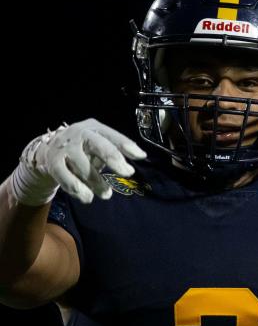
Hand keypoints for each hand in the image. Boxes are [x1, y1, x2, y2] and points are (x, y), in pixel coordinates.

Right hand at [14, 119, 146, 204]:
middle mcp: (78, 134)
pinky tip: (87, 197)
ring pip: (82, 165)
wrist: (47, 149)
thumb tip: (141, 155)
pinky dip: (77, 188)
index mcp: (94, 128)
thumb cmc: (83, 148)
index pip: (112, 135)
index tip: (141, 156)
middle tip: (127, 172)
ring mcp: (64, 147)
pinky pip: (65, 176)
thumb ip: (117, 150)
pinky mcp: (53, 162)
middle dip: (113, 158)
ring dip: (96, 182)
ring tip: (106, 194)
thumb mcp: (99, 145)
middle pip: (98, 144)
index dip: (126, 145)